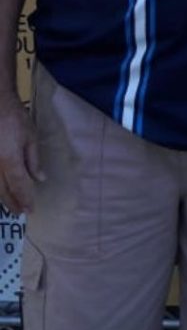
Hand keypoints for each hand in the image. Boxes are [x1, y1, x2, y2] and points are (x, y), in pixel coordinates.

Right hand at [0, 95, 42, 213]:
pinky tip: (2, 191)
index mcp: (10, 160)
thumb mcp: (30, 136)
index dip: (25, 199)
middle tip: (21, 212)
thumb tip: (39, 178)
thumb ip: (33, 160)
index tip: (30, 210)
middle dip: (13, 203)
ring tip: (12, 205)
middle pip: (3, 191)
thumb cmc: (14, 118)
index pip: (19, 185)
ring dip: (3, 198)